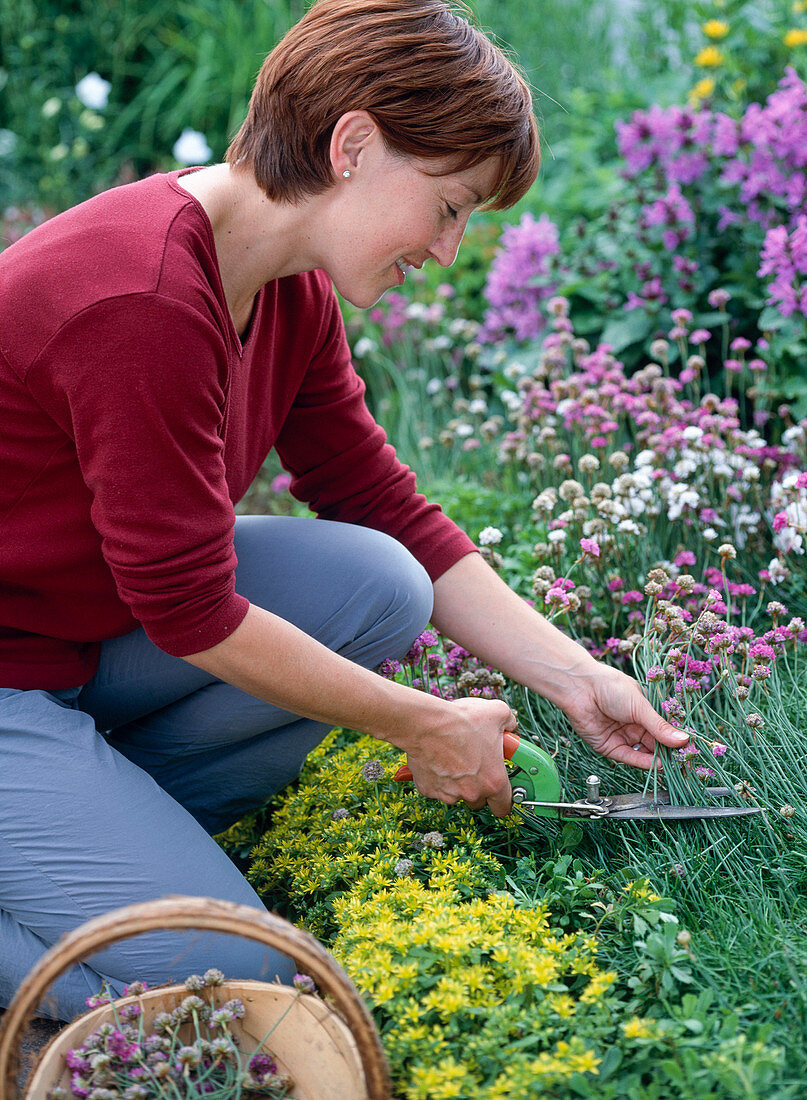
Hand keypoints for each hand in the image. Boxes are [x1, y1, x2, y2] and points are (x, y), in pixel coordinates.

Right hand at [403, 696, 515, 817]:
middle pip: (479, 801)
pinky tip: (437, 758)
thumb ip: (510, 723)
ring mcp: (449, 794)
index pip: (504, 806)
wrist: (425, 723)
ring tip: (453, 755)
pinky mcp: (428, 789)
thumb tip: (509, 726)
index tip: (501, 790)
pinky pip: (436, 787)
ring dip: (458, 782)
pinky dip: (438, 777)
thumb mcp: (498, 713)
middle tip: (475, 765)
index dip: (504, 799)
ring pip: (457, 794)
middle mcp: (472, 793)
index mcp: (493, 781)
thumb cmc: (460, 720)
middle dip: (479, 787)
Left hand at [559, 664, 689, 769]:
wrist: (580, 688)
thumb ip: (660, 726)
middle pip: (656, 744)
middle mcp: (634, 725)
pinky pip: (629, 757)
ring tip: (673, 766)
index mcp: (644, 711)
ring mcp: (623, 736)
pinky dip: (643, 763)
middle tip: (685, 763)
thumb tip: (683, 740)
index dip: (677, 740)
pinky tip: (656, 765)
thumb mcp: (640, 706)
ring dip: (658, 760)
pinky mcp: (610, 747)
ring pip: (644, 753)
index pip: (665, 729)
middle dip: (669, 754)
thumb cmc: (610, 687)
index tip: (691, 750)